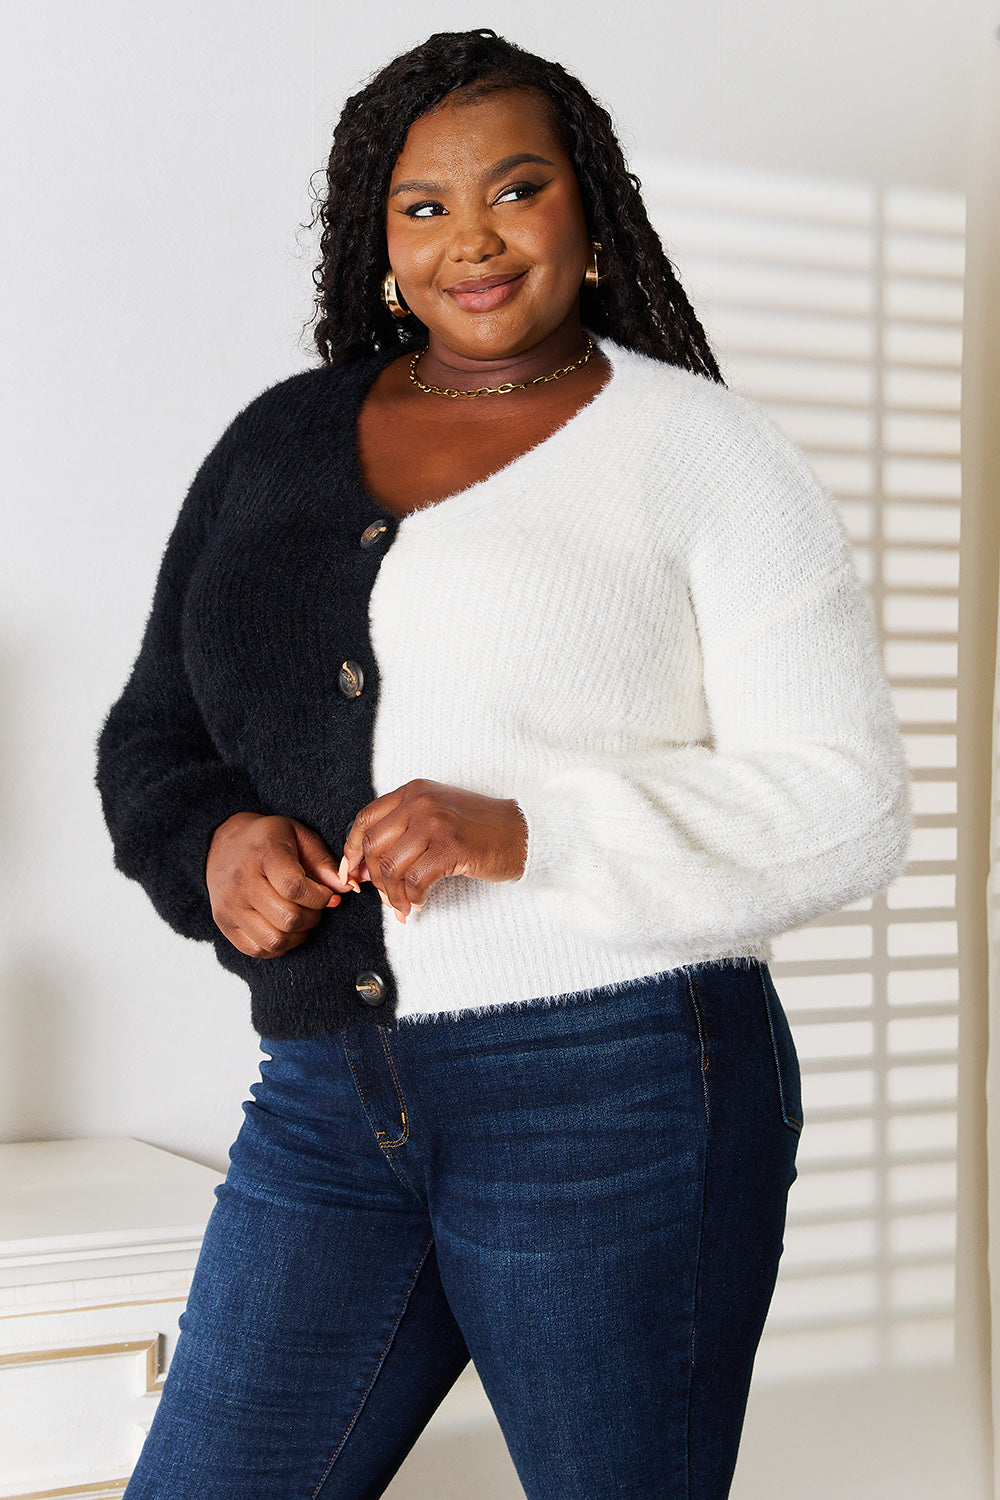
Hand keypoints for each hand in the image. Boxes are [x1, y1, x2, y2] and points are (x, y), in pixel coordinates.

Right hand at [206, 812, 353, 956]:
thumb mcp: (298, 836)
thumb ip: (323, 862)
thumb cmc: (266, 839)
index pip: (294, 887)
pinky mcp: (224, 924)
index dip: (319, 897)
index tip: (327, 894)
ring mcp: (230, 906)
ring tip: (300, 917)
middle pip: (287, 918)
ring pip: (274, 940)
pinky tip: (283, 928)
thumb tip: (345, 887)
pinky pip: (257, 950)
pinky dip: (278, 946)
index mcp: (263, 854)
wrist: (222, 844)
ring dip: (297, 935)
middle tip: (314, 905)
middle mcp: (242, 882)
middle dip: (312, 917)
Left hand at [342, 780, 527, 922]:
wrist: (523, 832)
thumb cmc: (480, 829)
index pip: (365, 820)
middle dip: (372, 878)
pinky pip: (414, 880)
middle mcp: (420, 802)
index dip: (351, 851)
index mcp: (413, 792)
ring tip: (404, 906)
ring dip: (392, 895)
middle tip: (384, 897)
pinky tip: (421, 901)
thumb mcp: (437, 815)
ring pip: (390, 866)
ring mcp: (435, 823)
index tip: (352, 875)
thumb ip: (403, 831)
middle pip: (372, 845)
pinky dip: (413, 897)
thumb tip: (365, 866)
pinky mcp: (451, 847)